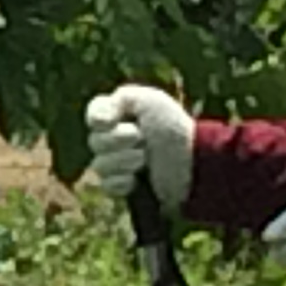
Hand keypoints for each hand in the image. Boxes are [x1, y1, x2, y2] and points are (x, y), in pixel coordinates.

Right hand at [82, 84, 193, 208]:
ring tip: (144, 159)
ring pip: (99, 165)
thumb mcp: (150, 101)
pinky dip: (122, 181)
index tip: (112, 120)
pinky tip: (136, 179)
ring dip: (123, 161)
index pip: (93, 115)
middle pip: (95, 142)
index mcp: (121, 114)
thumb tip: (97, 121)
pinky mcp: (124, 186)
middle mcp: (116, 138)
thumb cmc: (173, 128)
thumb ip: (120, 99)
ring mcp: (119, 164)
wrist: (192, 163)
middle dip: (118, 140)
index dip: (99, 119)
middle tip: (142, 138)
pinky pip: (107, 185)